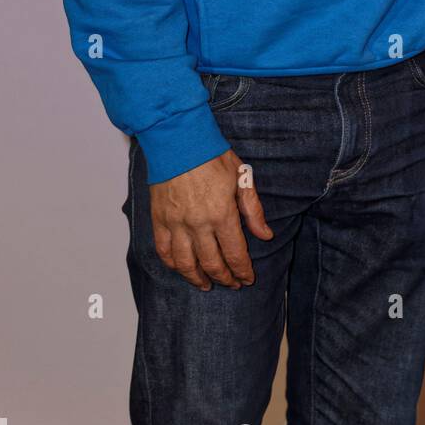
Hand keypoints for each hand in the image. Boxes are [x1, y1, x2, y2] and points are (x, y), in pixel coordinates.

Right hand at [149, 149, 272, 290]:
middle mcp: (198, 224)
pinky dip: (173, 264)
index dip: (242, 271)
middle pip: (212, 263)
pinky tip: (182, 269)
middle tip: (231, 284)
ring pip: (186, 263)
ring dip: (198, 278)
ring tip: (206, 285)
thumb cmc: (212, 156)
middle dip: (224, 278)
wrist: (179, 139)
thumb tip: (266, 235)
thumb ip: (253, 210)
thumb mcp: (242, 178)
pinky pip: (164, 251)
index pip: (235, 254)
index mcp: (222, 214)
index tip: (247, 279)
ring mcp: (176, 224)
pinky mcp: (159, 220)